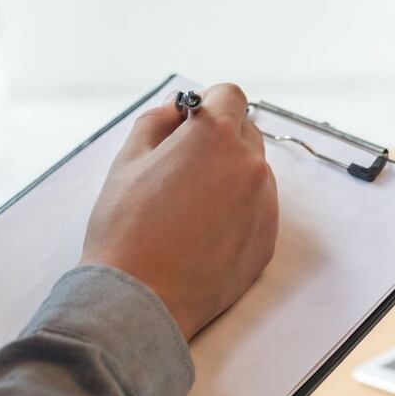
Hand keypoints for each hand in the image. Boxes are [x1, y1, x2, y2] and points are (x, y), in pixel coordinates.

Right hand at [81, 83, 278, 340]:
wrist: (142, 300)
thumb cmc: (126, 230)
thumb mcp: (128, 161)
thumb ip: (157, 122)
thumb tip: (178, 108)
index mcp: (215, 136)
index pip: (230, 95)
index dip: (208, 103)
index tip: (190, 121)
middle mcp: (250, 165)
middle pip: (245, 132)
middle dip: (219, 139)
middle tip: (183, 166)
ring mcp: (265, 203)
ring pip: (253, 172)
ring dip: (230, 176)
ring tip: (190, 207)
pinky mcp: (269, 237)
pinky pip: (258, 208)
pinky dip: (238, 210)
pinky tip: (204, 232)